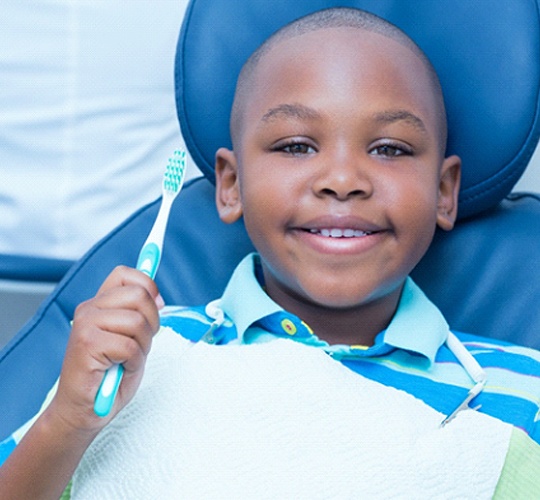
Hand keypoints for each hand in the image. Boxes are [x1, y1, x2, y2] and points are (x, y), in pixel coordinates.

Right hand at [48, 265, 162, 433]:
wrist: (82, 411)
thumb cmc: (108, 376)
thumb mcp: (131, 339)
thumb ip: (140, 315)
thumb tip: (158, 297)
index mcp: (99, 304)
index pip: (125, 274)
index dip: (148, 285)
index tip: (157, 305)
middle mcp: (89, 309)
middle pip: (139, 295)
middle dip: (152, 322)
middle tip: (140, 343)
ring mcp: (86, 325)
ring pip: (137, 321)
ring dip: (142, 346)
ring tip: (127, 359)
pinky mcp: (87, 344)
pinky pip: (130, 346)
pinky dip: (133, 362)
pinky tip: (120, 369)